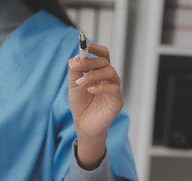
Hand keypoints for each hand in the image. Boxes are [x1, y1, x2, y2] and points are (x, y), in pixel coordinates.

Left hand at [68, 43, 122, 168]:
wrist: (83, 124)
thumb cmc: (80, 104)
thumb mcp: (73, 84)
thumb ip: (75, 70)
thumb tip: (76, 56)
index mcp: (100, 72)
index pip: (102, 54)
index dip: (95, 48)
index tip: (84, 45)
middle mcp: (109, 78)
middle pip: (105, 61)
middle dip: (89, 62)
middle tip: (75, 67)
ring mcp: (114, 88)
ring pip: (110, 72)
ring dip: (93, 75)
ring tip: (80, 83)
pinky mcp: (117, 101)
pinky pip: (113, 88)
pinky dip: (101, 87)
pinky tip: (90, 90)